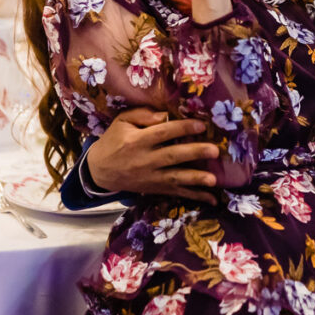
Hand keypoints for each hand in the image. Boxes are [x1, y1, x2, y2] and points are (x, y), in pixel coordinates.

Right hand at [87, 108, 220, 204]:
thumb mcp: (121, 122)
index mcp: (138, 141)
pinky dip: (194, 196)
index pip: (163, 133)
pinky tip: (211, 199)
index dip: (182, 129)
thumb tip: (164, 115)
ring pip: (176, 178)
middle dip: (194, 153)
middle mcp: (145, 160)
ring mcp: (151, 177)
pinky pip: (176, 193)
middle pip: (173, 156)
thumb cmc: (114, 141)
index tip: (201, 125)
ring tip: (213, 180)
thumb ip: (142, 115)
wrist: (100, 171)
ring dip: (195, 179)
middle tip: (214, 150)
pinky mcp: (155, 189)